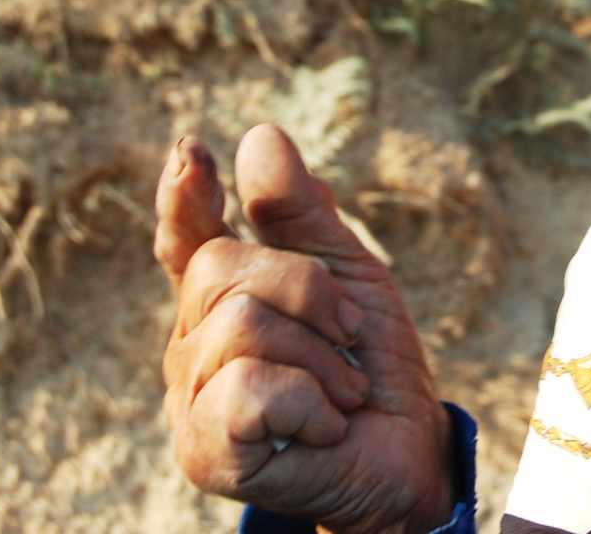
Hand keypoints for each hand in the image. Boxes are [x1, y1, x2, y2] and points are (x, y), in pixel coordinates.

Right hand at [155, 125, 453, 533]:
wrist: (407, 454)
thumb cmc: (369, 365)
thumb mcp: (349, 275)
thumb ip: (302, 214)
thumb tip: (258, 137)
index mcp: (220, 300)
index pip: (185, 240)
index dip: (182, 197)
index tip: (191, 151)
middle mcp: (191, 346)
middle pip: (222, 268)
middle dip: (310, 290)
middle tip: (350, 336)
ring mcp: (189, 401)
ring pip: (241, 326)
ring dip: (322, 357)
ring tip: (342, 391)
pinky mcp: (204, 451)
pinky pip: (250, 388)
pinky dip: (311, 400)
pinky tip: (325, 425)